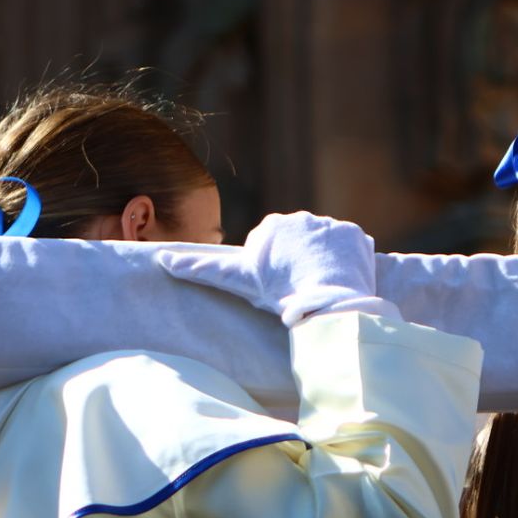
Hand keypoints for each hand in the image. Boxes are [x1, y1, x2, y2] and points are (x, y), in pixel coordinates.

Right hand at [157, 212, 393, 325]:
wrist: (325, 300)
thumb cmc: (278, 291)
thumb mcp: (237, 279)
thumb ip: (200, 268)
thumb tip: (161, 258)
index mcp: (272, 224)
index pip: (272, 248)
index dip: (274, 271)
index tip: (279, 287)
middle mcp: (302, 217)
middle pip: (299, 245)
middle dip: (299, 264)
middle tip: (300, 290)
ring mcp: (331, 224)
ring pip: (324, 247)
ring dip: (323, 263)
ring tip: (321, 287)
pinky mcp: (356, 234)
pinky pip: (350, 248)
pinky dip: (346, 263)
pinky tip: (342, 280)